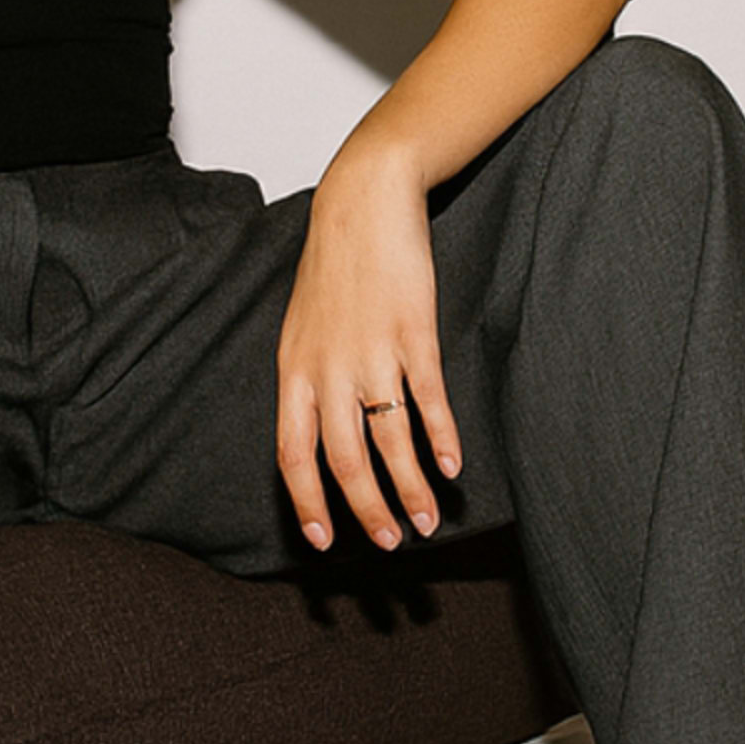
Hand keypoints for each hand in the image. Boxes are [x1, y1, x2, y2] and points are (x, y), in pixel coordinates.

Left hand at [274, 152, 463, 552]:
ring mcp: (372, 352)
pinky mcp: (412, 332)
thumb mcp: (303, 327)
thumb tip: (318, 432)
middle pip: (343, 459)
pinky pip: (427, 399)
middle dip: (366, 509)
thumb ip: (309, 379)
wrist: (361, 201)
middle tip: (388, 542)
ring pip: (389, 440)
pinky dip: (441, 437)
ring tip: (428, 520)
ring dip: (410, 488)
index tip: (323, 541)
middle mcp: (328, 369)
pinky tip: (452, 466)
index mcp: (294, 370)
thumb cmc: (335, 265)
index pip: (292, 454)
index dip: (307, 501)